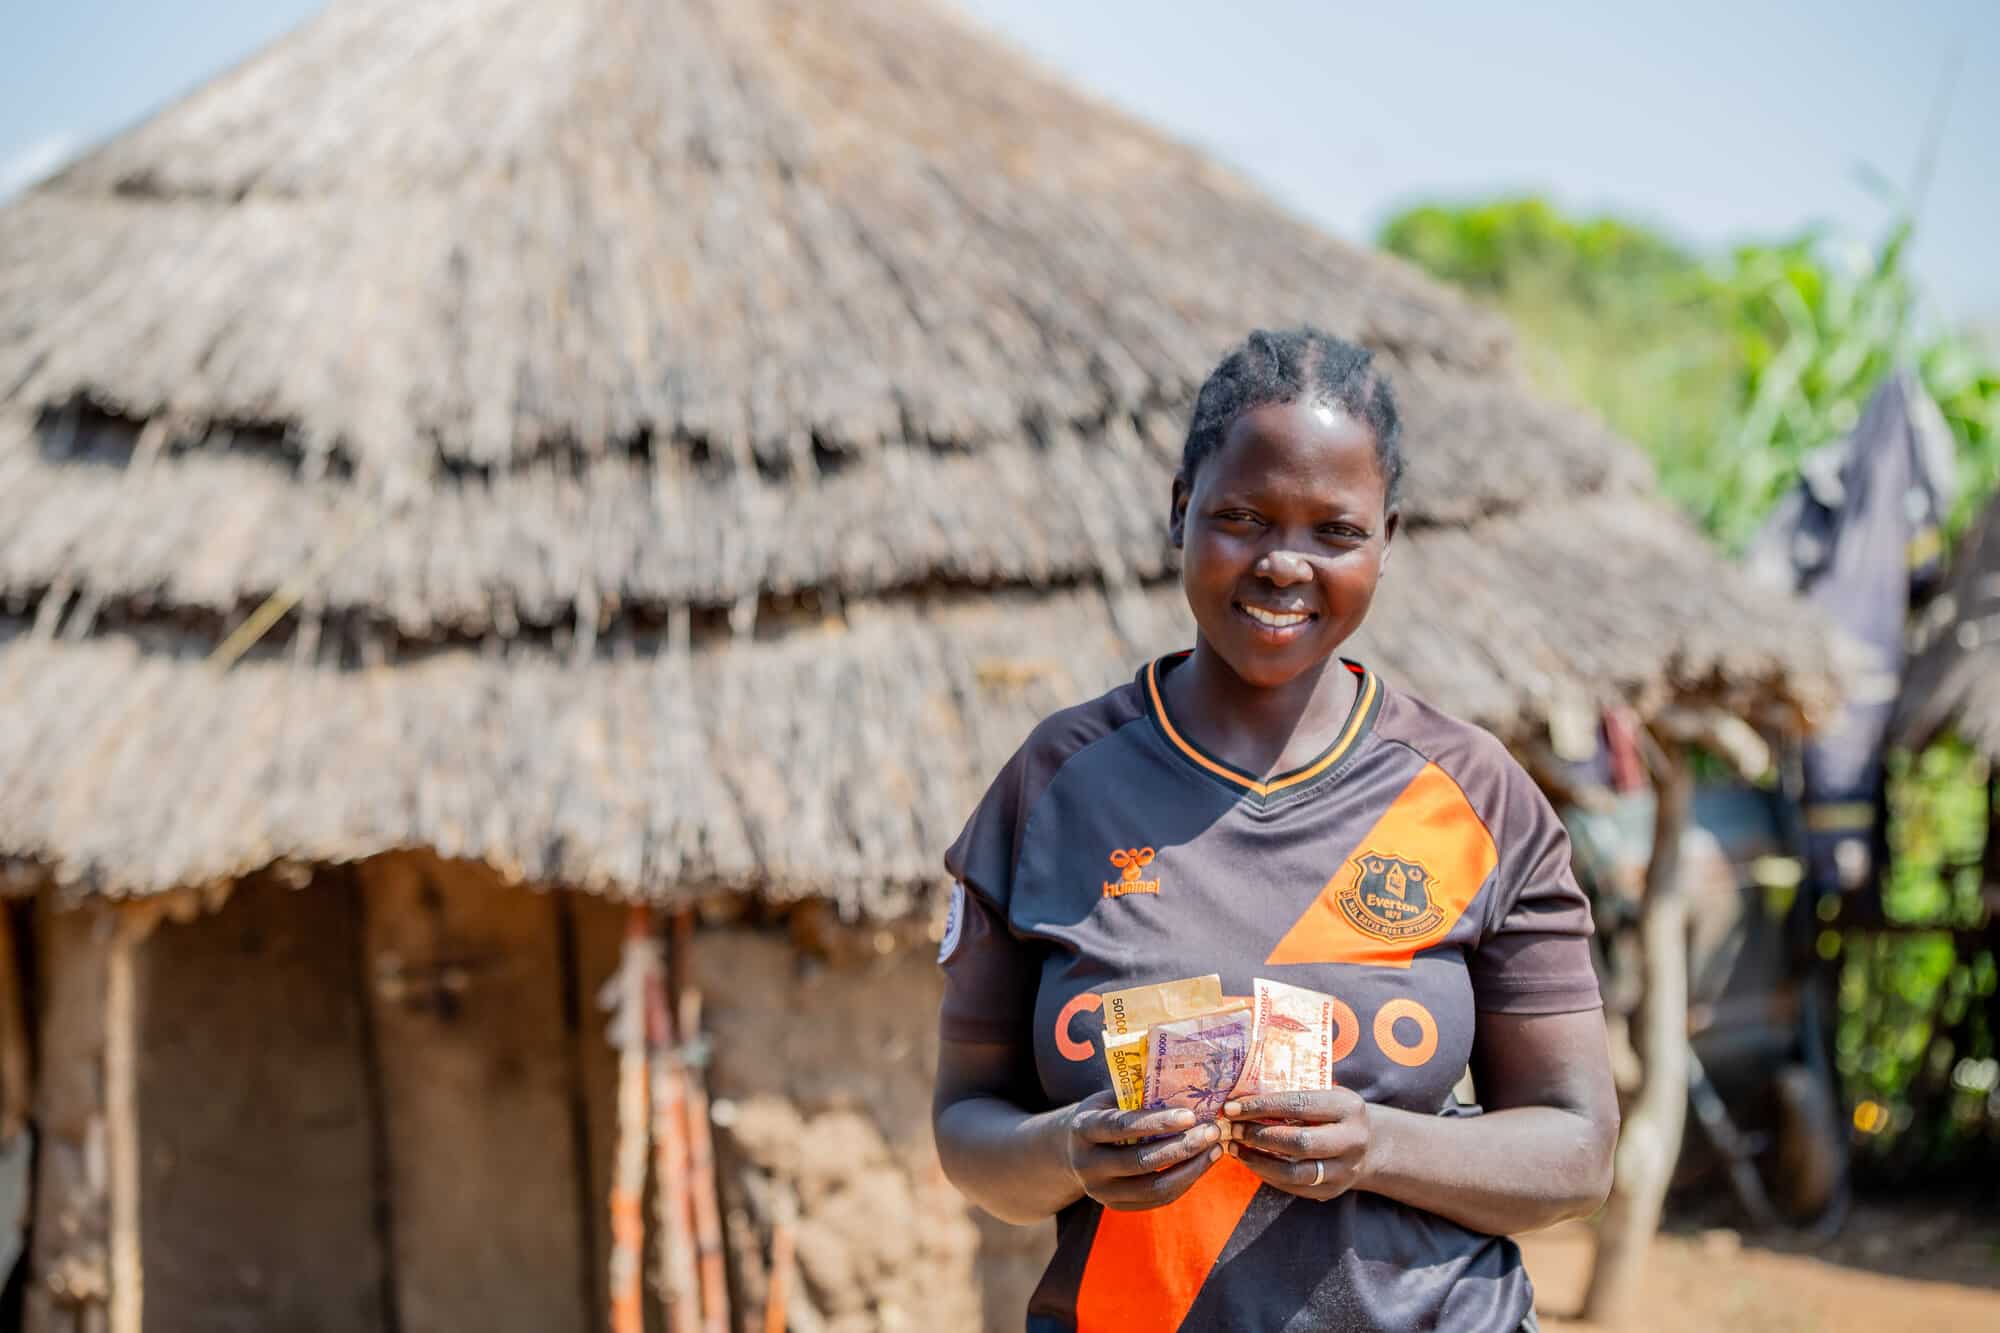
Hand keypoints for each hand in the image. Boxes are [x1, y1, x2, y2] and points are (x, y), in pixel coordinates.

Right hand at [1059, 1091, 1224, 1210]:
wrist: (1074, 1149)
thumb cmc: (1103, 1113)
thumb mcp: (1110, 1098)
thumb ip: (1137, 1095)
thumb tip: (1184, 1084)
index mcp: (1082, 1129)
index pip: (1122, 1126)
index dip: (1157, 1122)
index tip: (1190, 1115)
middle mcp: (1087, 1164)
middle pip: (1141, 1162)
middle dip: (1182, 1146)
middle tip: (1212, 1130)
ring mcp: (1101, 1191)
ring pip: (1153, 1187)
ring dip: (1190, 1168)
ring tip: (1215, 1148)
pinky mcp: (1117, 1205)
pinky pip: (1157, 1199)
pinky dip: (1184, 1182)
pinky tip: (1203, 1163)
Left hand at [1219, 1089, 1371, 1200]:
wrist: (1370, 1145)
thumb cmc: (1334, 1112)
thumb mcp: (1327, 1093)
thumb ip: (1295, 1091)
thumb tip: (1241, 1091)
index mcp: (1349, 1108)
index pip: (1299, 1104)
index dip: (1262, 1106)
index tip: (1232, 1107)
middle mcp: (1352, 1141)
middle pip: (1299, 1142)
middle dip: (1259, 1135)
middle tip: (1232, 1129)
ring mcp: (1344, 1170)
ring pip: (1294, 1172)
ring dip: (1257, 1160)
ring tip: (1234, 1148)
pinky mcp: (1332, 1191)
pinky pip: (1293, 1187)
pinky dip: (1266, 1175)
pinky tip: (1249, 1161)